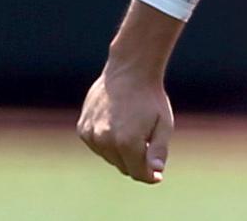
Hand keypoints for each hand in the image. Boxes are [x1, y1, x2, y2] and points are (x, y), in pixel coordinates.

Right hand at [76, 64, 172, 183]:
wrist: (130, 71)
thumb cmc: (150, 98)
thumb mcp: (164, 124)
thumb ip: (158, 151)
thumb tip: (155, 173)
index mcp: (127, 142)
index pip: (137, 173)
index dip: (149, 175)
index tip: (157, 175)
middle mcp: (105, 141)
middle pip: (123, 166)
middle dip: (137, 161)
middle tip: (147, 141)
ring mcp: (91, 135)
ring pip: (109, 157)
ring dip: (121, 151)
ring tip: (132, 127)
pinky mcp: (82, 129)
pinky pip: (97, 146)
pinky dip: (108, 142)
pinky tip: (117, 123)